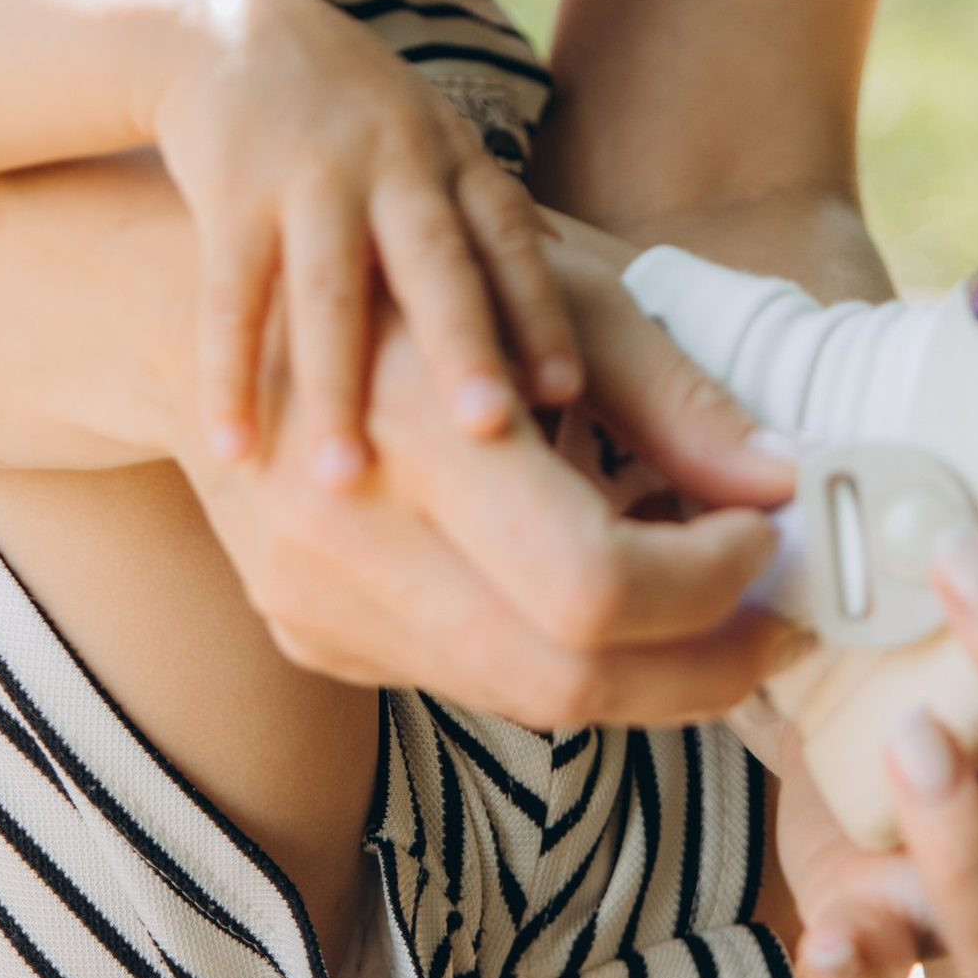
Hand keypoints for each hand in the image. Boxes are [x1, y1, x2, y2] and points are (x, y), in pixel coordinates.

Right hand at [153, 0, 578, 478]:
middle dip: (463, 348)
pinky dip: (227, 372)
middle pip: (434, 264)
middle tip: (490, 434)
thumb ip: (493, 215)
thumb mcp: (434, 140)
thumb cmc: (348, 109)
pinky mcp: (230, 191)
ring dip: (336, 387)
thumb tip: (583, 287)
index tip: (568, 393)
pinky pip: (230, 295)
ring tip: (343, 479)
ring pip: (328, 292)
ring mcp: (310, 176)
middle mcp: (393, 163)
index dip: (540, 313)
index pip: (509, 242)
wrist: (223, 24)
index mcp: (454, 159)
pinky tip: (233, 447)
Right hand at [184, 289, 796, 726]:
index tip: (767, 534)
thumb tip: (786, 481)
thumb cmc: (398, 275)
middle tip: (778, 613)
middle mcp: (346, 541)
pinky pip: (469, 678)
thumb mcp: (546, 293)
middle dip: (705, 663)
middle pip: (568, 681)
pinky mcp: (307, 637)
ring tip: (706, 598)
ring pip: (523, 702)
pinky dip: (559, 650)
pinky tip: (602, 589)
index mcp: (411, 435)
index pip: (594, 588)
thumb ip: (671, 397)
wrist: (191, 314)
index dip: (710, 582)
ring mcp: (314, 606)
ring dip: (644, 668)